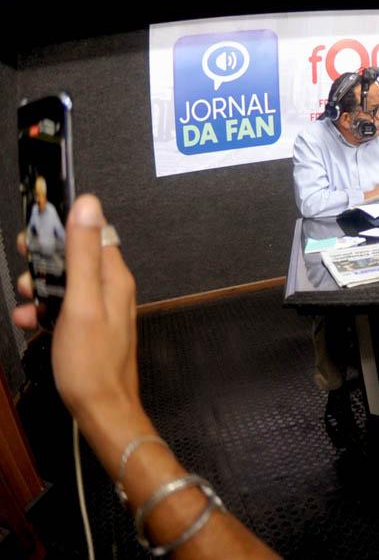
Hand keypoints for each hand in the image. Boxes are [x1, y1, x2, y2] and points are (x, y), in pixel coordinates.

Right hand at [14, 195, 141, 426]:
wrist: (101, 408)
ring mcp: (101, 307)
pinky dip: (44, 309)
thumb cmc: (92, 363)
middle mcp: (111, 288)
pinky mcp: (89, 325)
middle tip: (27, 270)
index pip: (92, 233)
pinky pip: (63, 306)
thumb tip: (89, 206)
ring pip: (65, 282)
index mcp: (114, 277)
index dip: (63, 228)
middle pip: (76, 256)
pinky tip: (30, 320)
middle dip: (46, 260)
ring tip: (27, 299)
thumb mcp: (81, 301)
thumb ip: (83, 253)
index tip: (36, 230)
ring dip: (41, 287)